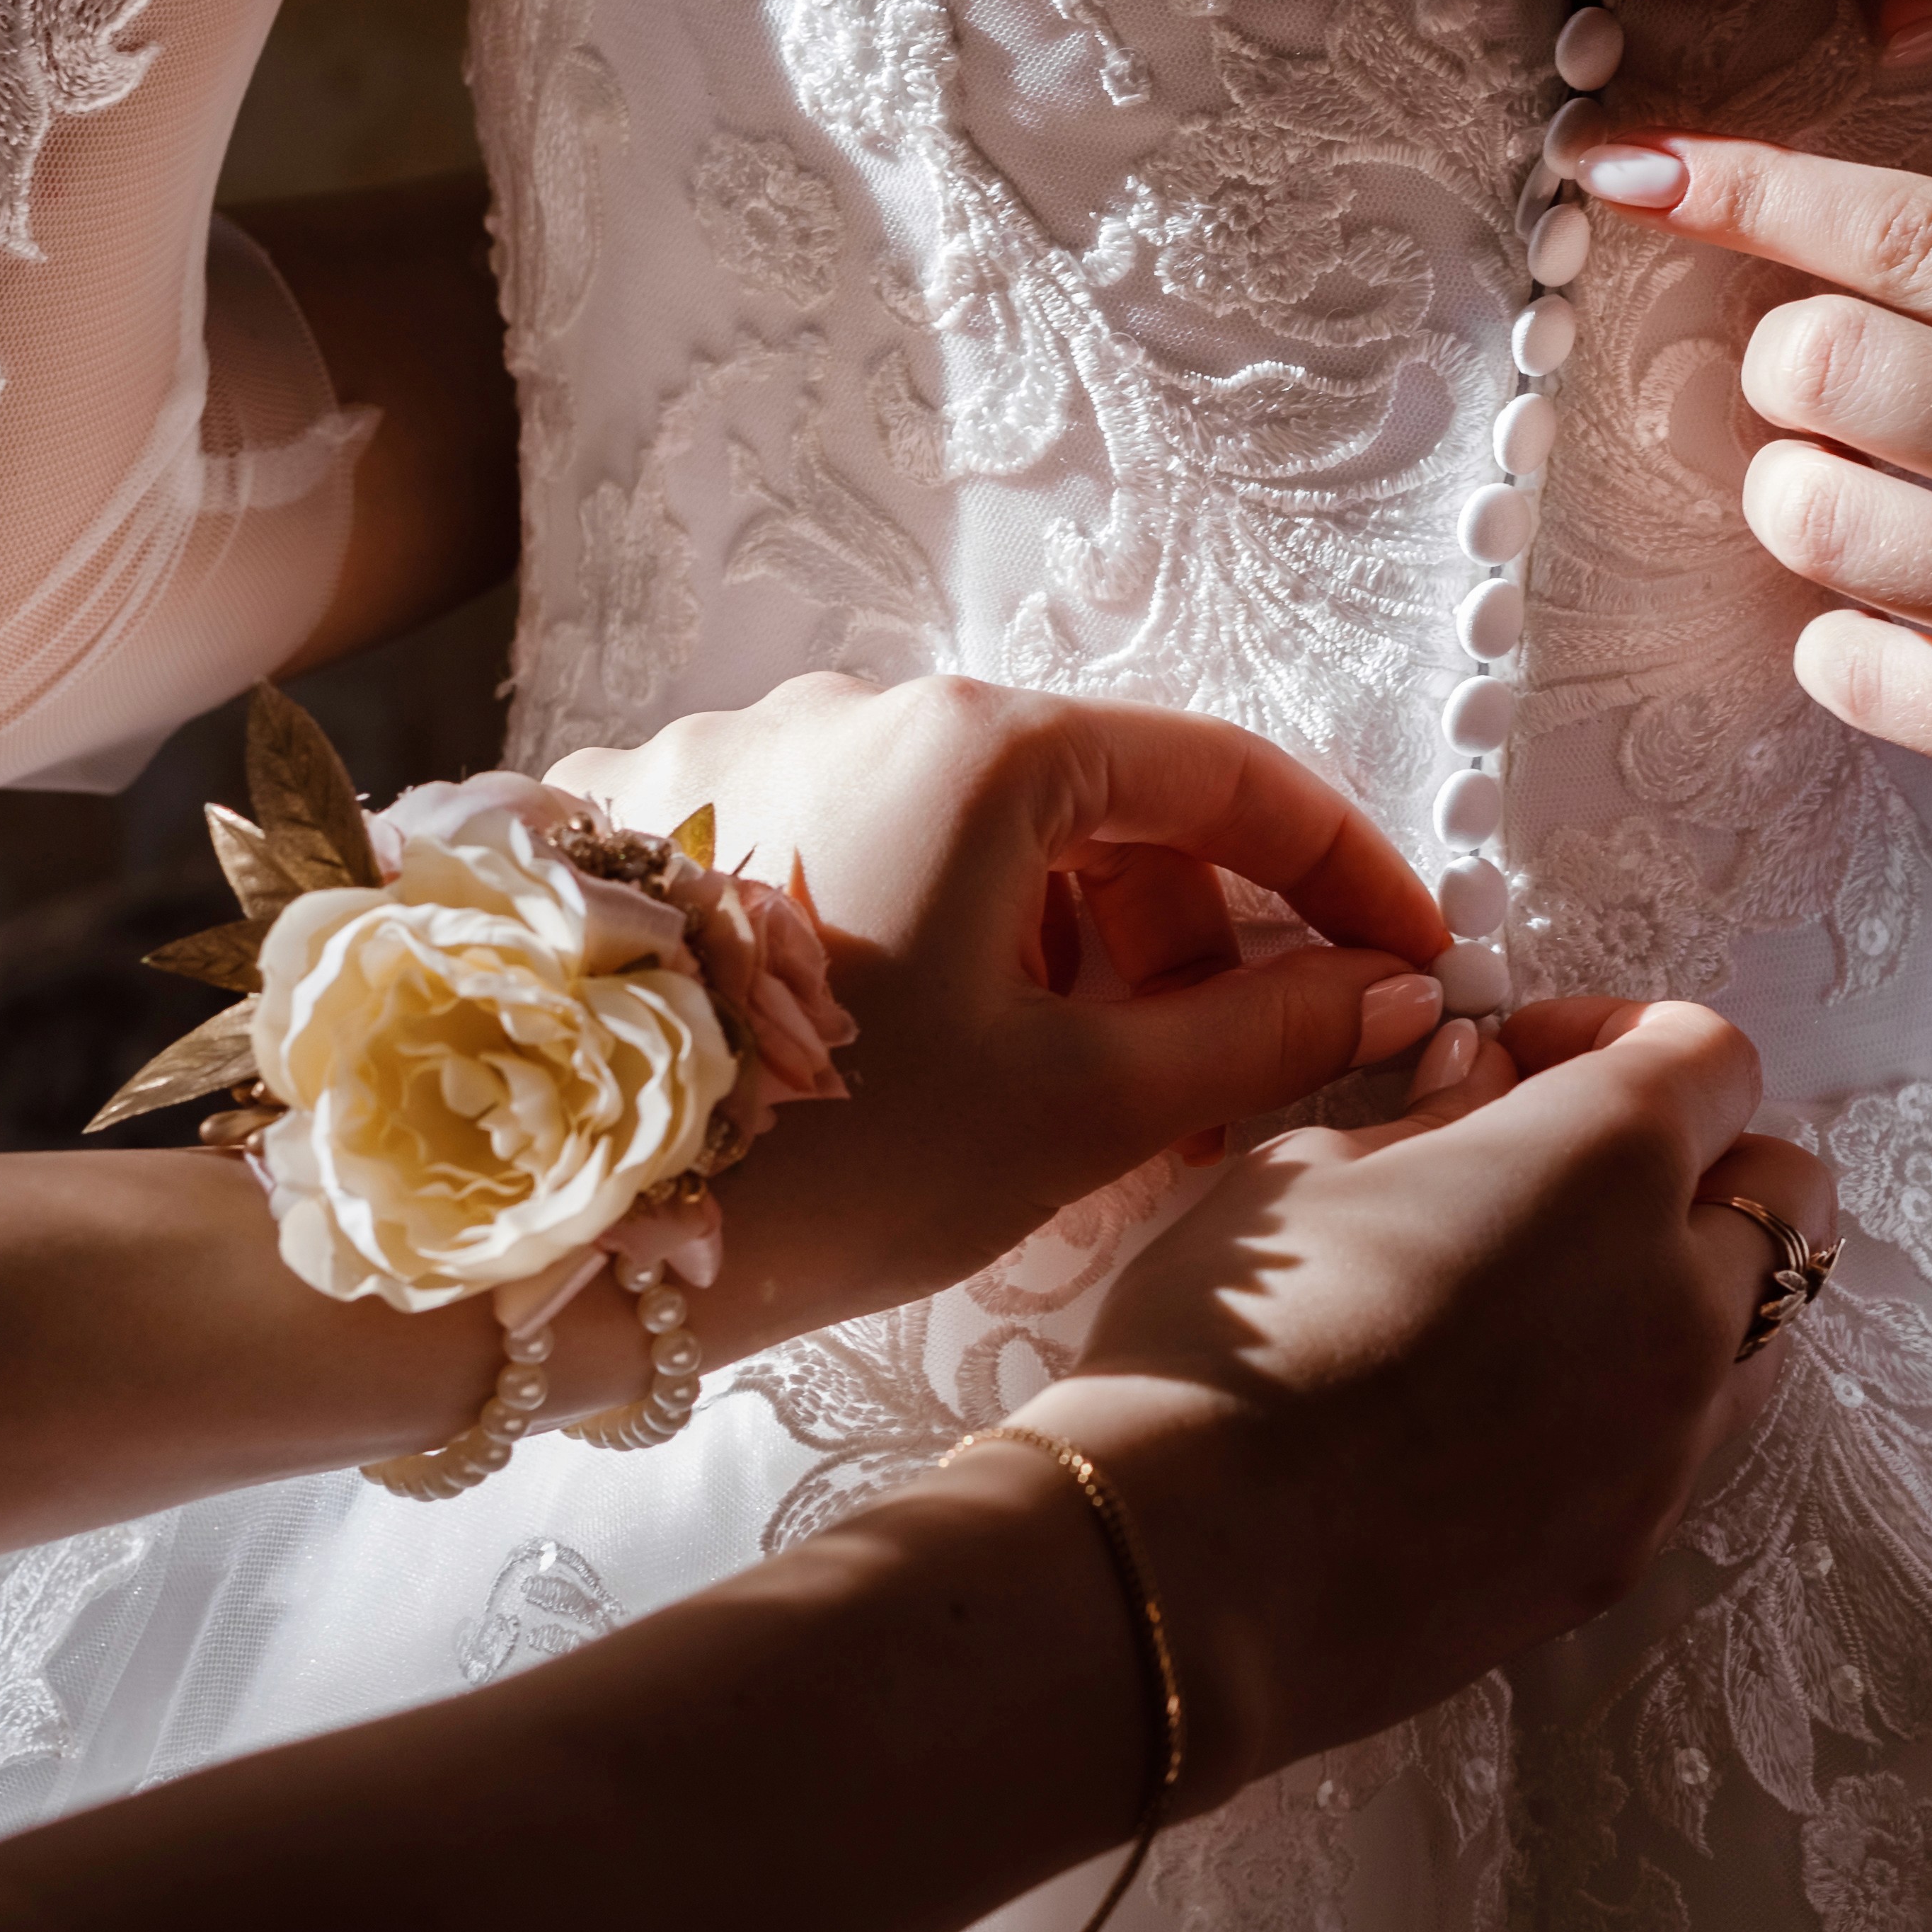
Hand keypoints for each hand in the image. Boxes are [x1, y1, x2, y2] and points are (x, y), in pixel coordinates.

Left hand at [549, 676, 1452, 1318]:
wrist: (524, 1224)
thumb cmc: (825, 1166)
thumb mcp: (1078, 1108)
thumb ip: (1259, 1032)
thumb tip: (1383, 990)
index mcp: (982, 746)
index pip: (1227, 775)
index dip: (1342, 873)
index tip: (1408, 958)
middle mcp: (853, 707)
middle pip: (1090, 805)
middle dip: (1186, 938)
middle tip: (1227, 1088)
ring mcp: (732, 757)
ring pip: (959, 837)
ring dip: (1053, 952)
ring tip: (1065, 1099)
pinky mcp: (636, 832)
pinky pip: (837, 860)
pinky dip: (920, 945)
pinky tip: (918, 1066)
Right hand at [1023, 998, 1839, 1792]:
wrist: (1185, 1574)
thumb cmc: (1229, 1340)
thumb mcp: (1313, 1168)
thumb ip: (1441, 1113)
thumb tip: (1493, 1086)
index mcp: (1612, 1162)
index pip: (1711, 1058)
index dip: (1624, 1034)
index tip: (1533, 1059)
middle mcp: (1681, 1297)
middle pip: (1783, 1192)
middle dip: (1699, 1157)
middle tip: (1566, 1168)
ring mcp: (1673, 1439)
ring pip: (1756, 1326)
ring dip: (1687, 1282)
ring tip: (1549, 1293)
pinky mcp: (1633, 1544)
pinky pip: (1684, 1437)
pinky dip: (1638, 1396)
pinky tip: (1512, 1408)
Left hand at [1580, 131, 1931, 940]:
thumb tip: (1923, 283)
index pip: (1909, 229)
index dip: (1742, 188)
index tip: (1628, 167)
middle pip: (1822, 363)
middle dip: (1782, 376)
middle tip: (1829, 407)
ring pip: (1810, 517)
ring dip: (1797, 510)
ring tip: (1858, 521)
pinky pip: (1857, 674)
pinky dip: (1853, 652)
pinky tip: (1916, 645)